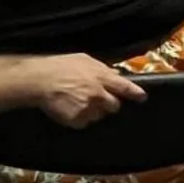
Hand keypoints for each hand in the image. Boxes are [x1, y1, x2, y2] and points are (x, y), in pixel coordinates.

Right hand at [30, 54, 145, 128]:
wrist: (40, 81)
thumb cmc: (60, 66)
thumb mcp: (84, 59)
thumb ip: (102, 68)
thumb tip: (115, 74)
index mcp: (102, 77)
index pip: (125, 87)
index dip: (135, 93)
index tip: (142, 97)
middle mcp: (98, 95)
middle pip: (114, 106)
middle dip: (109, 103)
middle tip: (97, 97)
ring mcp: (88, 109)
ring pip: (98, 115)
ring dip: (93, 111)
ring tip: (78, 100)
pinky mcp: (77, 121)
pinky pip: (84, 123)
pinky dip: (80, 118)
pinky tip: (70, 108)